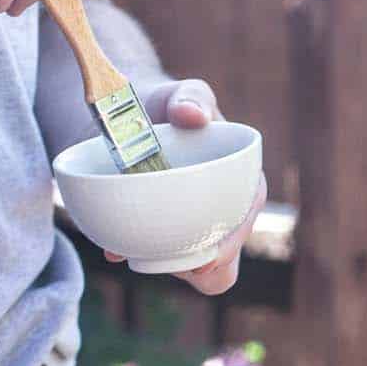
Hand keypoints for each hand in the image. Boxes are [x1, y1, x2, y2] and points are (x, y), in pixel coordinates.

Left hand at [103, 79, 267, 296]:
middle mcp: (224, 210)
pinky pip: (164, 263)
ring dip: (176, 268)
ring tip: (145, 255)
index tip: (209, 257)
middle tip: (178, 264)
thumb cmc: (162, 106)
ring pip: (200, 271)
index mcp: (241, 178)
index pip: (248, 213)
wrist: (123, 119)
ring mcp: (196, 228)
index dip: (234, 240)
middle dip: (208, 268)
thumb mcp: (179, 94)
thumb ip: (190, 97)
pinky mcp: (167, 237)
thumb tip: (193, 115)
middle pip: (227, 258)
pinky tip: (118, 251)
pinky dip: (142, 260)